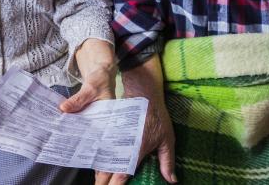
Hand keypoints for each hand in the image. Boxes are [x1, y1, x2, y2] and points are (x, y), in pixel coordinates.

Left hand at [59, 38, 117, 183]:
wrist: (102, 72)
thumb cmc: (99, 80)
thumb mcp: (90, 87)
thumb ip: (78, 99)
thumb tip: (63, 109)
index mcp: (115, 116)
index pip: (113, 140)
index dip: (110, 156)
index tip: (102, 172)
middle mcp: (112, 123)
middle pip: (109, 146)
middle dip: (104, 164)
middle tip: (98, 181)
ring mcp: (106, 124)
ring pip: (103, 144)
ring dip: (99, 157)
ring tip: (96, 178)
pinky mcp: (99, 122)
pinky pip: (95, 136)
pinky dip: (91, 146)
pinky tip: (87, 158)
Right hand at [99, 56, 176, 184]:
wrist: (142, 93)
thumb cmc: (157, 116)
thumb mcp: (167, 139)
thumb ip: (167, 161)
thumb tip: (172, 180)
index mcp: (135, 151)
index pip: (121, 175)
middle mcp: (120, 147)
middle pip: (104, 172)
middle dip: (102, 183)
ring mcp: (111, 139)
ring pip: (99, 162)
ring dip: (98, 174)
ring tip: (100, 182)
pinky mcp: (107, 132)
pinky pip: (98, 150)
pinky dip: (97, 161)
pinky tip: (98, 167)